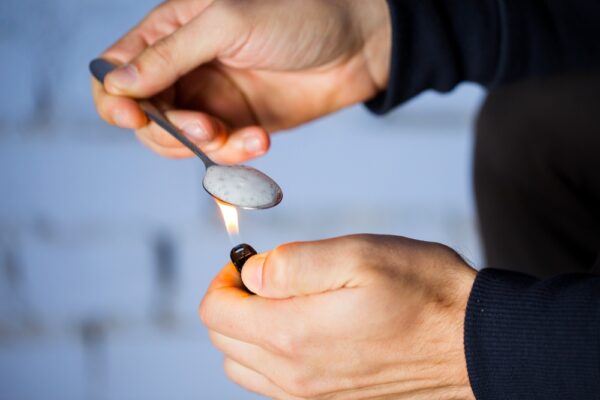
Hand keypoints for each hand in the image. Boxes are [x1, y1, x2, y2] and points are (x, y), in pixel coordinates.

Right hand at [92, 0, 390, 163]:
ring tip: (239, 135)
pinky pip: (220, 153)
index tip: (132, 117)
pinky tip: (262, 140)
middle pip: (145, 116)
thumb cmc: (297, 14)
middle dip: (170, 130)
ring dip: (204, 148)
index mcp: (170, 30)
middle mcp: (185, 68)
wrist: (358, 43)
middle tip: (206, 128)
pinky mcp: (240, 125)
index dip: (114, 99)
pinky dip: (236, 154)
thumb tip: (116, 84)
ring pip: (180, 142)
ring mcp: (212, 99)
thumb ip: (169, 55)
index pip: (114, 70)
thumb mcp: (227, 23)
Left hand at [200, 234, 476, 398]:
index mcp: (293, 334)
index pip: (216, 313)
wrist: (469, 342)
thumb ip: (291, 264)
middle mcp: (293, 375)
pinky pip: (271, 383)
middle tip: (268, 276)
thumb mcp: (357, 256)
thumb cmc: (421, 291)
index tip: (250, 261)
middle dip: (233, 301)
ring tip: (285, 301)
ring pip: (243, 365)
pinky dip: (270, 354)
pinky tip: (303, 328)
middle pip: (224, 340)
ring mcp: (310, 395)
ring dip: (248, 330)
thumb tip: (250, 271)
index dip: (224, 279)